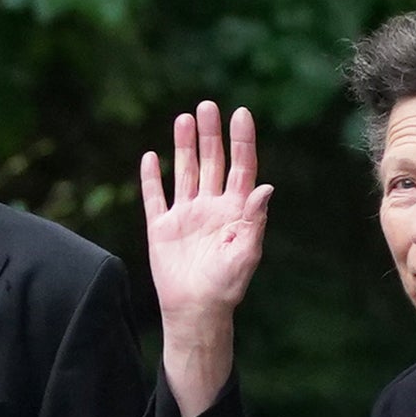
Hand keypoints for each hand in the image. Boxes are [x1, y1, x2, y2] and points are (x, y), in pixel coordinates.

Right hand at [141, 100, 267, 416]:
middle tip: (207, 106)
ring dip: (184, 146)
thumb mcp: (247, 253)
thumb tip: (265, 187)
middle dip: (210, 134)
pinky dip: (152, 178)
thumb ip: (255, 220)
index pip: (241, 166)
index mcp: (236, 210)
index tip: (240, 114)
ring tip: (184, 118)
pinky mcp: (161, 228)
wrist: (196, 310)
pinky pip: (155, 197)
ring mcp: (186, 215)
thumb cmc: (226, 287)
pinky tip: (150, 157)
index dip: (241, 140)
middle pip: (212, 162)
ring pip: (185, 171)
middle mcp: (212, 206)